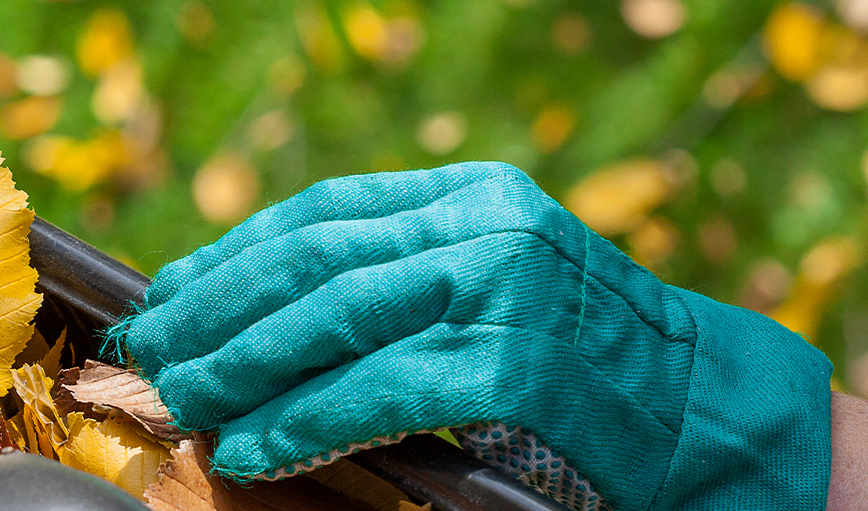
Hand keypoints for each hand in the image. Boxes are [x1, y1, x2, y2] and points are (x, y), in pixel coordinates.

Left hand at [113, 162, 834, 510]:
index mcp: (477, 196)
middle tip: (155, 356)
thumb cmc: (594, 370)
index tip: (171, 294)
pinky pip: (376, 393)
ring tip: (187, 404)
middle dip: (218, 312)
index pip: (324, 212)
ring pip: (331, 322)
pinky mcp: (512, 368)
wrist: (712, 417)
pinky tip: (253, 448)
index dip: (234, 253)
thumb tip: (268, 319)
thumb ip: (408, 284)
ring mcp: (501, 292)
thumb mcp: (502, 289)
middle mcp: (486, 226)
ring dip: (242, 369)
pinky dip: (301, 422)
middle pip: (312, 261)